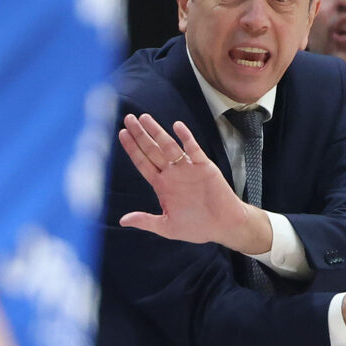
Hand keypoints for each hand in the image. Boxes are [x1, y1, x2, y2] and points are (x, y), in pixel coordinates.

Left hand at [117, 114, 272, 253]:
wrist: (223, 226)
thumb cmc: (197, 227)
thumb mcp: (166, 227)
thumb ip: (145, 221)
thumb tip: (123, 221)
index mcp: (162, 186)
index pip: (143, 163)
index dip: (132, 149)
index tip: (122, 134)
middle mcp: (172, 174)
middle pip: (152, 150)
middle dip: (140, 135)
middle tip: (128, 119)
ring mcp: (188, 169)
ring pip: (169, 146)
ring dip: (157, 132)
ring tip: (145, 118)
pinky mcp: (204, 167)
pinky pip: (193, 149)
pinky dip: (186, 138)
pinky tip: (177, 126)